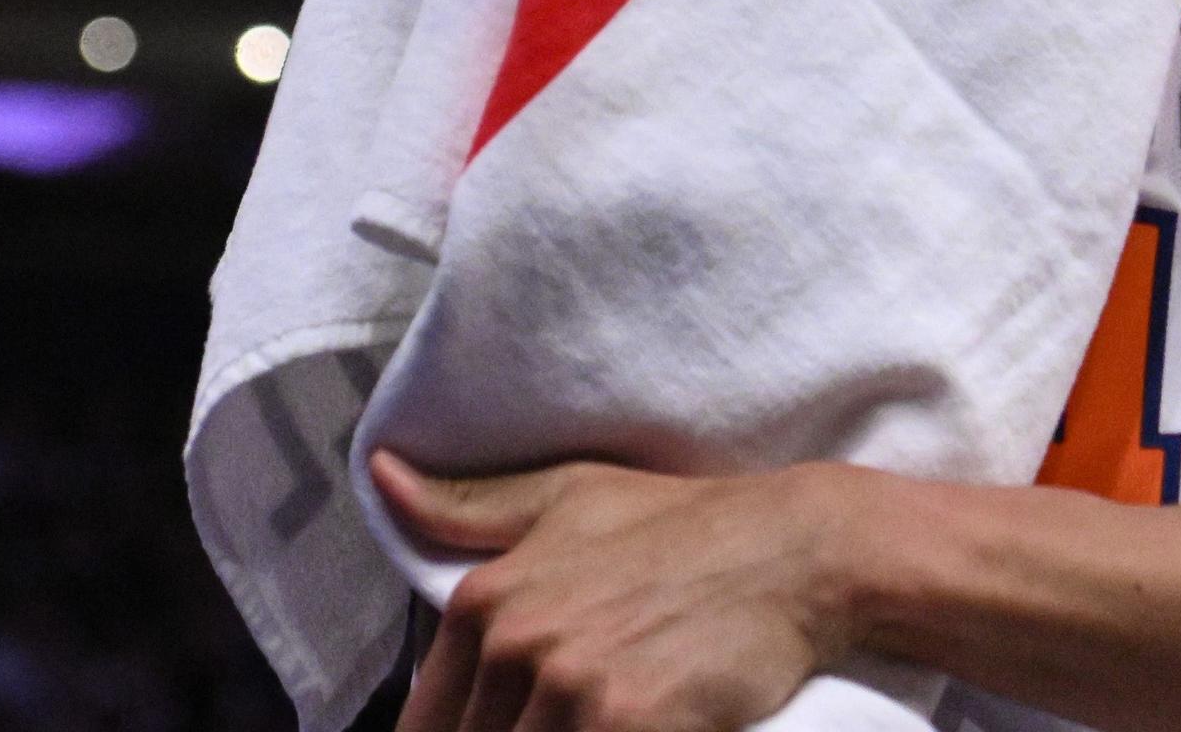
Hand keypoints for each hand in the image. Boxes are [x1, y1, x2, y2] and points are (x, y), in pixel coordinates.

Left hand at [375, 450, 855, 731]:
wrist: (798, 548)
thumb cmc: (688, 525)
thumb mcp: (573, 498)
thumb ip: (469, 506)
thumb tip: (382, 474)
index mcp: (487, 600)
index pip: (425, 722)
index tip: (506, 724)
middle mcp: (515, 643)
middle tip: (561, 720)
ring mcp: (568, 687)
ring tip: (592, 724)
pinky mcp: (626, 723)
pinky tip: (633, 731)